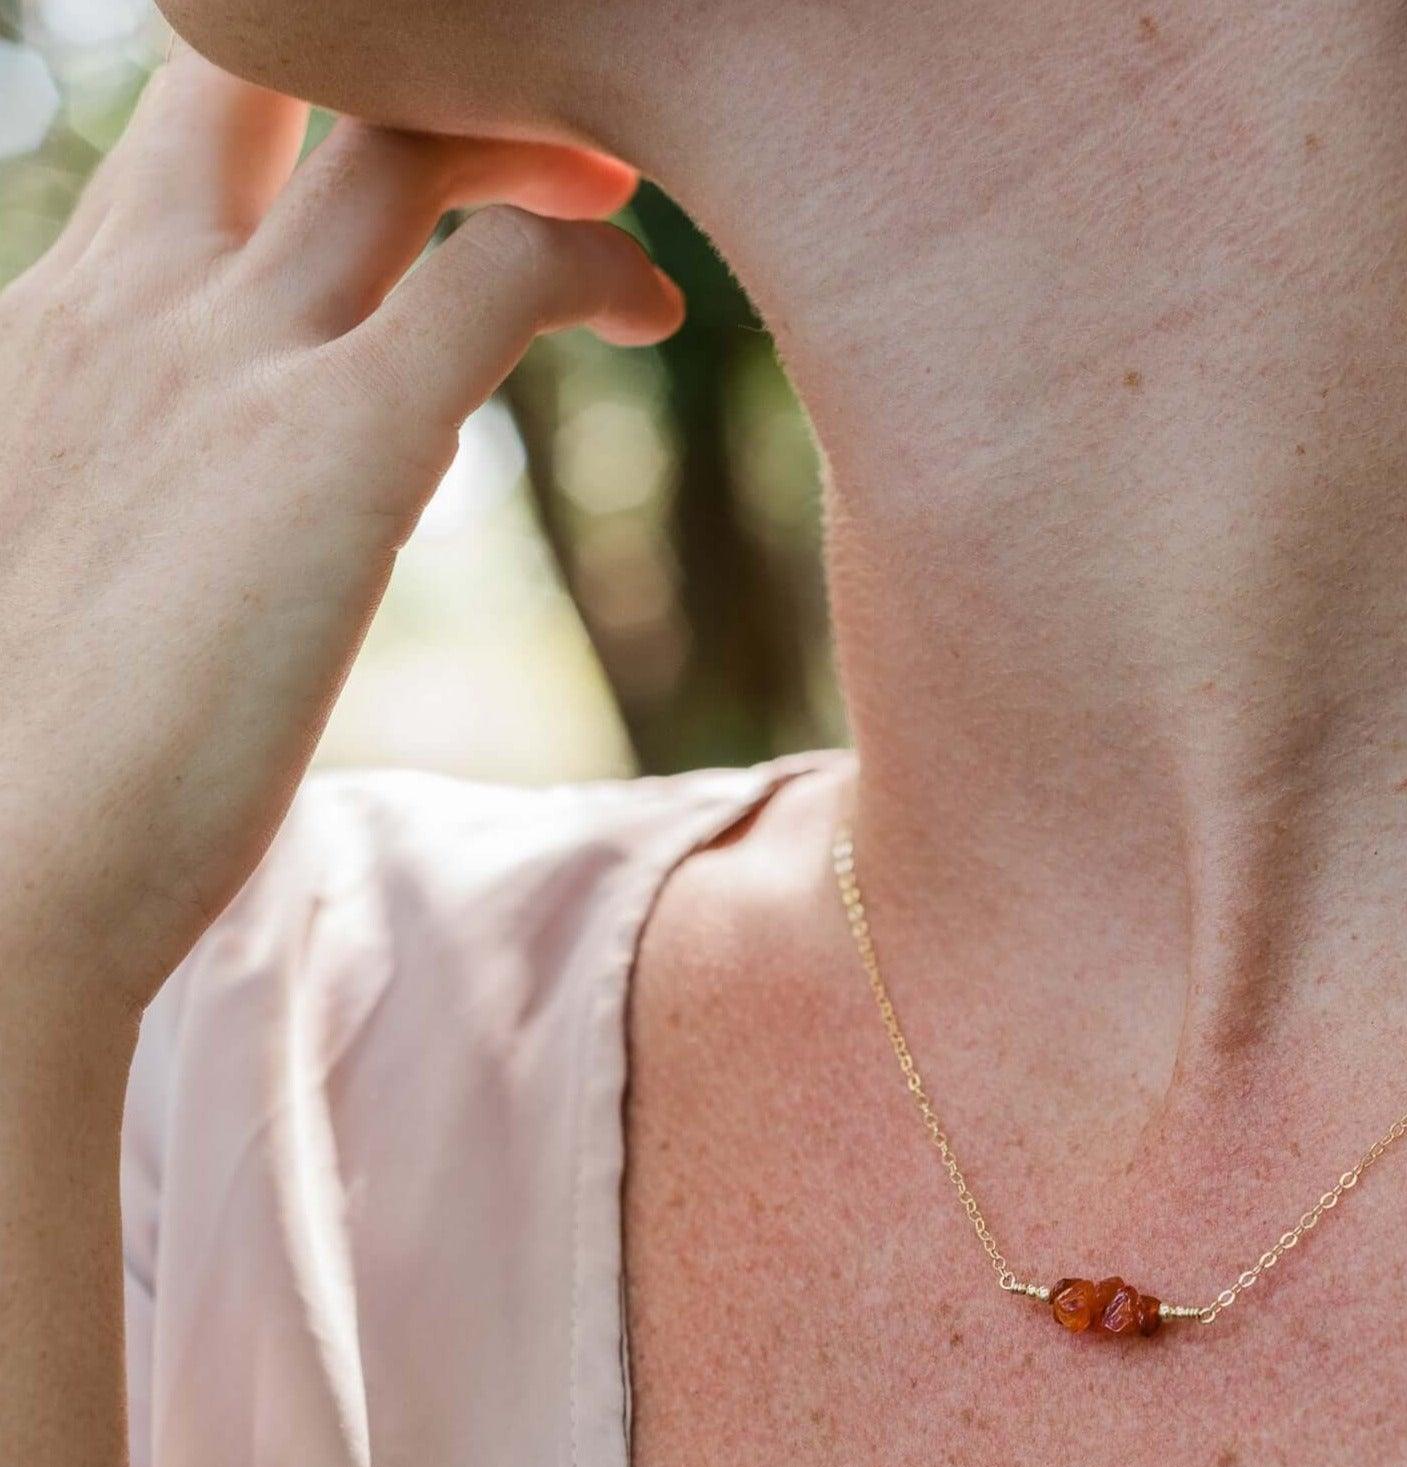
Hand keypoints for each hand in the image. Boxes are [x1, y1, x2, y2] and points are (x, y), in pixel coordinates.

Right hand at [0, 52, 681, 1027]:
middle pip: (285, 68)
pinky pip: (501, 279)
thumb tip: (198, 533)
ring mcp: (234, 361)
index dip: (312, 112)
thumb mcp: (67, 554)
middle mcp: (141, 302)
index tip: (416, 177)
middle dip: (422, 71)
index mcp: (66, 321)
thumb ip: (136, 485)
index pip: (198, 135)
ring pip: (407, 139)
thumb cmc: (18, 760)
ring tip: (619, 202)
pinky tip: (646, 313)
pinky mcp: (338, 448)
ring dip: (537, 144)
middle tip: (543, 133)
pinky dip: (596, 260)